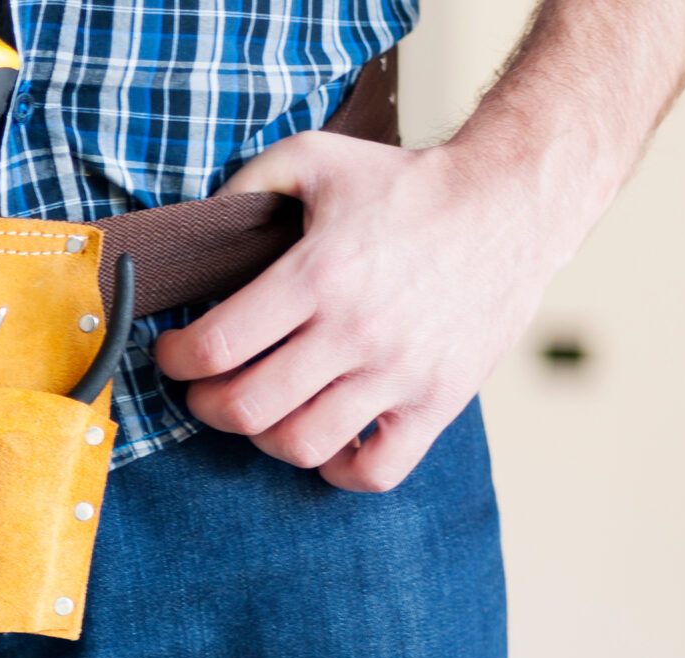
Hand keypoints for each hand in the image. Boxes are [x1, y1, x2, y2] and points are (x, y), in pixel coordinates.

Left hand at [153, 133, 572, 491]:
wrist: (512, 201)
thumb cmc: (407, 184)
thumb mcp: (316, 158)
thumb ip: (246, 183)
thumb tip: (198, 224)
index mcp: (319, 275)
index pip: (216, 347)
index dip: (176, 361)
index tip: (172, 354)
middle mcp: (358, 331)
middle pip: (247, 408)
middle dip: (205, 405)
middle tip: (204, 389)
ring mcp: (402, 373)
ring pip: (301, 445)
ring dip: (263, 437)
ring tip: (262, 409)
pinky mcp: (440, 402)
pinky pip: (375, 472)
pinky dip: (338, 469)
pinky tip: (325, 437)